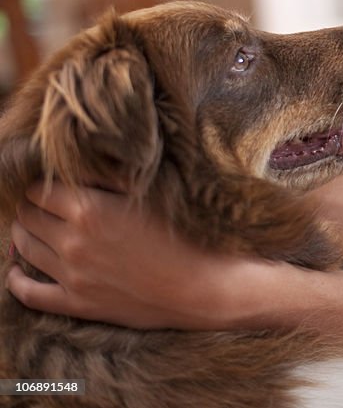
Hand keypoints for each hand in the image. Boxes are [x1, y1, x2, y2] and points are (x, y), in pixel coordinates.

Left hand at [6, 182, 244, 329]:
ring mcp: (71, 274)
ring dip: (23, 235)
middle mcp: (73, 240)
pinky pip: (28, 293)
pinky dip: (16, 280)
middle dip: (31, 207)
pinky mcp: (76, 303)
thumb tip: (80, 167)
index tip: (51, 185)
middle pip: (27, 216)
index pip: (40, 189)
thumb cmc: (180, 235)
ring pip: (23, 247)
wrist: (198, 285)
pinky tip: (17, 271)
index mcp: (90, 208)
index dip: (42, 184)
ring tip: (33, 229)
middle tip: (43, 206)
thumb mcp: (146, 196)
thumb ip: (109, 179)